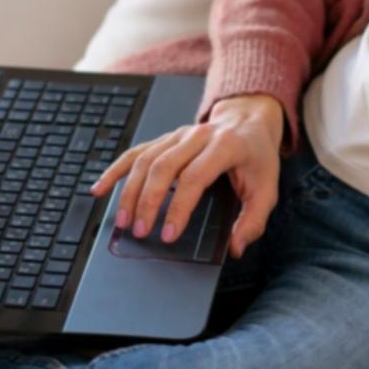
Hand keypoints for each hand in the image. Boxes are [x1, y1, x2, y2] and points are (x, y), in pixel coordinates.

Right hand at [89, 97, 281, 258]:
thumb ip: (254, 220)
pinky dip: (115, 170)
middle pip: (163, 167)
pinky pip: (136, 152)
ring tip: (123, 220)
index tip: (169, 235)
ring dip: (130, 191)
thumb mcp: (268, 188)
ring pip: (145, 159)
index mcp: (225, 146)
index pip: (194, 177)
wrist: (250, 120)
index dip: (179, 207)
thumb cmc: (257, 157)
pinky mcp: (165, 139)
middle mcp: (198, 136)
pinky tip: (100, 188)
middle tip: (140, 231)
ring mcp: (178, 135)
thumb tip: (236, 247)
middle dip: (148, 202)